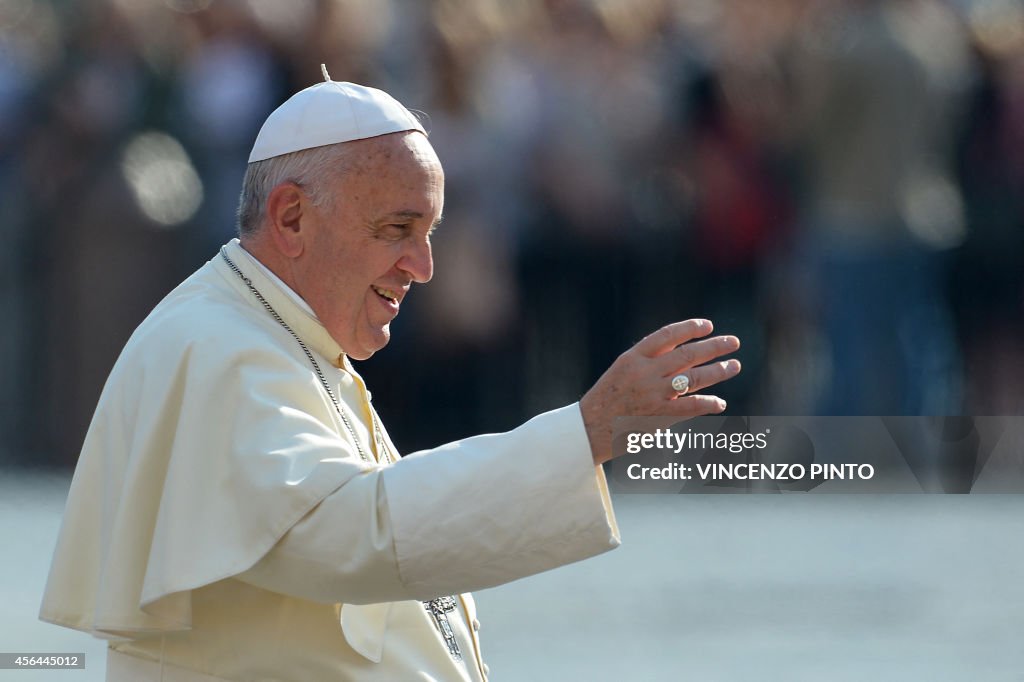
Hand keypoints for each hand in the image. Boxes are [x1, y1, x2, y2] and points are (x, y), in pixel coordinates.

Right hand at [579, 319, 740, 463]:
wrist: (590, 429)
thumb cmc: (607, 398)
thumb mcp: (622, 370)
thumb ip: (649, 359)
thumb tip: (681, 348)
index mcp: (633, 357)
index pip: (667, 335)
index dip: (690, 328)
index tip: (708, 326)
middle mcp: (645, 373)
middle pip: (688, 354)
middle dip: (714, 346)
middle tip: (733, 342)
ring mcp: (653, 395)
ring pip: (694, 378)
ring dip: (718, 371)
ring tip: (734, 366)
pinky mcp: (659, 416)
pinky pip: (691, 407)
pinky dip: (708, 403)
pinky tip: (720, 403)